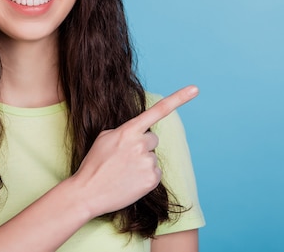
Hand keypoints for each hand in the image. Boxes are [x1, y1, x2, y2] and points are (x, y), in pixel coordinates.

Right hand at [70, 85, 198, 216]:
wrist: (88, 192)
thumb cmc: (94, 164)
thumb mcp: (104, 138)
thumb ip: (124, 131)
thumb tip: (138, 133)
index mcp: (128, 130)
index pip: (157, 111)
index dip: (178, 98)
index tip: (195, 89)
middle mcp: (141, 143)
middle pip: (153, 139)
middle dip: (142, 146)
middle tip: (124, 157)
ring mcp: (147, 161)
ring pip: (153, 157)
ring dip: (142, 162)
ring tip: (124, 171)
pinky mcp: (152, 179)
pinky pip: (156, 172)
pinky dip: (146, 177)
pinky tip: (131, 181)